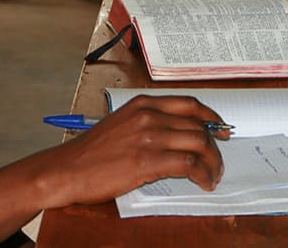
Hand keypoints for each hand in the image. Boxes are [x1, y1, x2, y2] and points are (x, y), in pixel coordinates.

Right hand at [18, 95, 229, 208]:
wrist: (66, 169)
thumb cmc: (91, 153)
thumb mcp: (121, 125)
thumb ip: (149, 124)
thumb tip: (178, 135)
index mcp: (143, 104)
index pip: (190, 104)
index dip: (212, 117)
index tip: (221, 129)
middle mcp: (149, 116)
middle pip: (199, 125)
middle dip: (216, 145)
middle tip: (219, 160)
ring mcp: (149, 137)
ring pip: (199, 144)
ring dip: (213, 162)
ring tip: (213, 175)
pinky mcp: (148, 161)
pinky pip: (189, 165)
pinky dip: (203, 175)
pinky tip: (203, 183)